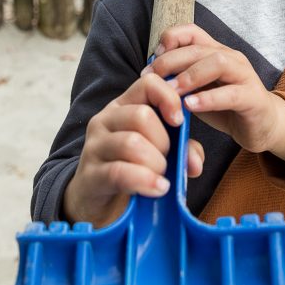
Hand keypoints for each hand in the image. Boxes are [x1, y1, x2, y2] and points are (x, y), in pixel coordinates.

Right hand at [63, 73, 204, 226]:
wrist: (96, 201)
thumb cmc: (133, 168)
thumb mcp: (160, 151)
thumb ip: (183, 150)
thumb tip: (195, 162)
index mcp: (123, 106)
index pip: (148, 84)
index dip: (169, 98)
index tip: (179, 122)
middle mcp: (105, 120)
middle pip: (142, 116)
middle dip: (163, 142)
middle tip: (166, 160)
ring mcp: (94, 146)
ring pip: (132, 143)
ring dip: (156, 163)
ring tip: (160, 178)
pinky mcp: (90, 174)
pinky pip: (120, 172)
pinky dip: (145, 181)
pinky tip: (158, 188)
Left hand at [145, 24, 284, 165]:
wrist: (262, 126)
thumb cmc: (226, 106)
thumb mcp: (198, 89)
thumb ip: (179, 80)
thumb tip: (149, 77)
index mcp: (215, 52)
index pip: (192, 31)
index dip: (170, 39)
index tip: (152, 60)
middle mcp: (231, 58)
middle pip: (199, 47)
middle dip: (171, 60)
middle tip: (151, 78)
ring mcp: (244, 76)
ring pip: (218, 62)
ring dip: (190, 75)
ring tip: (172, 91)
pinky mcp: (253, 98)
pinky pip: (232, 94)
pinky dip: (209, 98)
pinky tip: (191, 106)